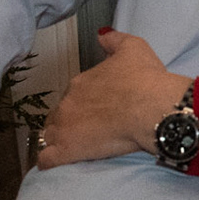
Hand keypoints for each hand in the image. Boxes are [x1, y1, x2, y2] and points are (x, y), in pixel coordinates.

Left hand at [36, 29, 191, 168]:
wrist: (151, 107)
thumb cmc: (145, 78)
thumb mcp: (133, 48)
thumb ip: (114, 40)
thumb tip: (102, 34)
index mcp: (80, 83)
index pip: (72, 95)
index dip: (83, 104)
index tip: (96, 110)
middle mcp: (68, 103)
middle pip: (58, 115)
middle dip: (67, 122)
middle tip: (87, 130)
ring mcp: (64, 128)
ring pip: (49, 136)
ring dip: (57, 141)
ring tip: (71, 148)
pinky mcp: (67, 150)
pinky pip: (46, 159)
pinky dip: (48, 162)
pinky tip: (54, 164)